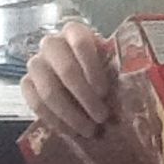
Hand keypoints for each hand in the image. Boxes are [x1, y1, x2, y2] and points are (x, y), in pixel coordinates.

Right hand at [21, 21, 112, 135]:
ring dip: (71, 114)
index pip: (81, 43)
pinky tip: (71, 132)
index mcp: (75, 31)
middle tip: (102, 117)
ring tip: (89, 130)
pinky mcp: (27, 84)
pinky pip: (36, 104)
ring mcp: (36, 64)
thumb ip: (118, 72)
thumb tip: (136, 96)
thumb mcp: (110, 63)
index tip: (105, 92)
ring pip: (49, 90)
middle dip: (85, 97)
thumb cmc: (100, 68)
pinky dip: (55, 121)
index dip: (93, 68)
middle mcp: (51, 43)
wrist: (76, 76)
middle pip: (66, 70)